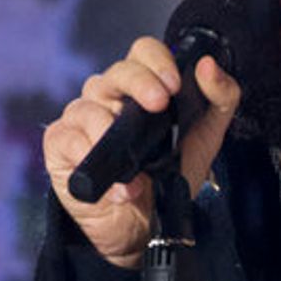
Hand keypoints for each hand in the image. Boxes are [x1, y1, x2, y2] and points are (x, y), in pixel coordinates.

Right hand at [43, 38, 240, 266]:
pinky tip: (119, 186)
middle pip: (117, 71)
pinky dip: (93, 159)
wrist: (144, 228)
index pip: (142, 52)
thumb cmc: (169, 178)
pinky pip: (70, 139)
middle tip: (159, 104)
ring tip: (137, 168)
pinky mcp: (60, 145)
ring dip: (115, 133)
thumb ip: (220, 100)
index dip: (156, 60)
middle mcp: (108, 96)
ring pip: (89, 105)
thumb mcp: (205, 139)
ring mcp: (81, 118)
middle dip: (140, 82)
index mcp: (140, 88)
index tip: (174, 85)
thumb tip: (208, 64)